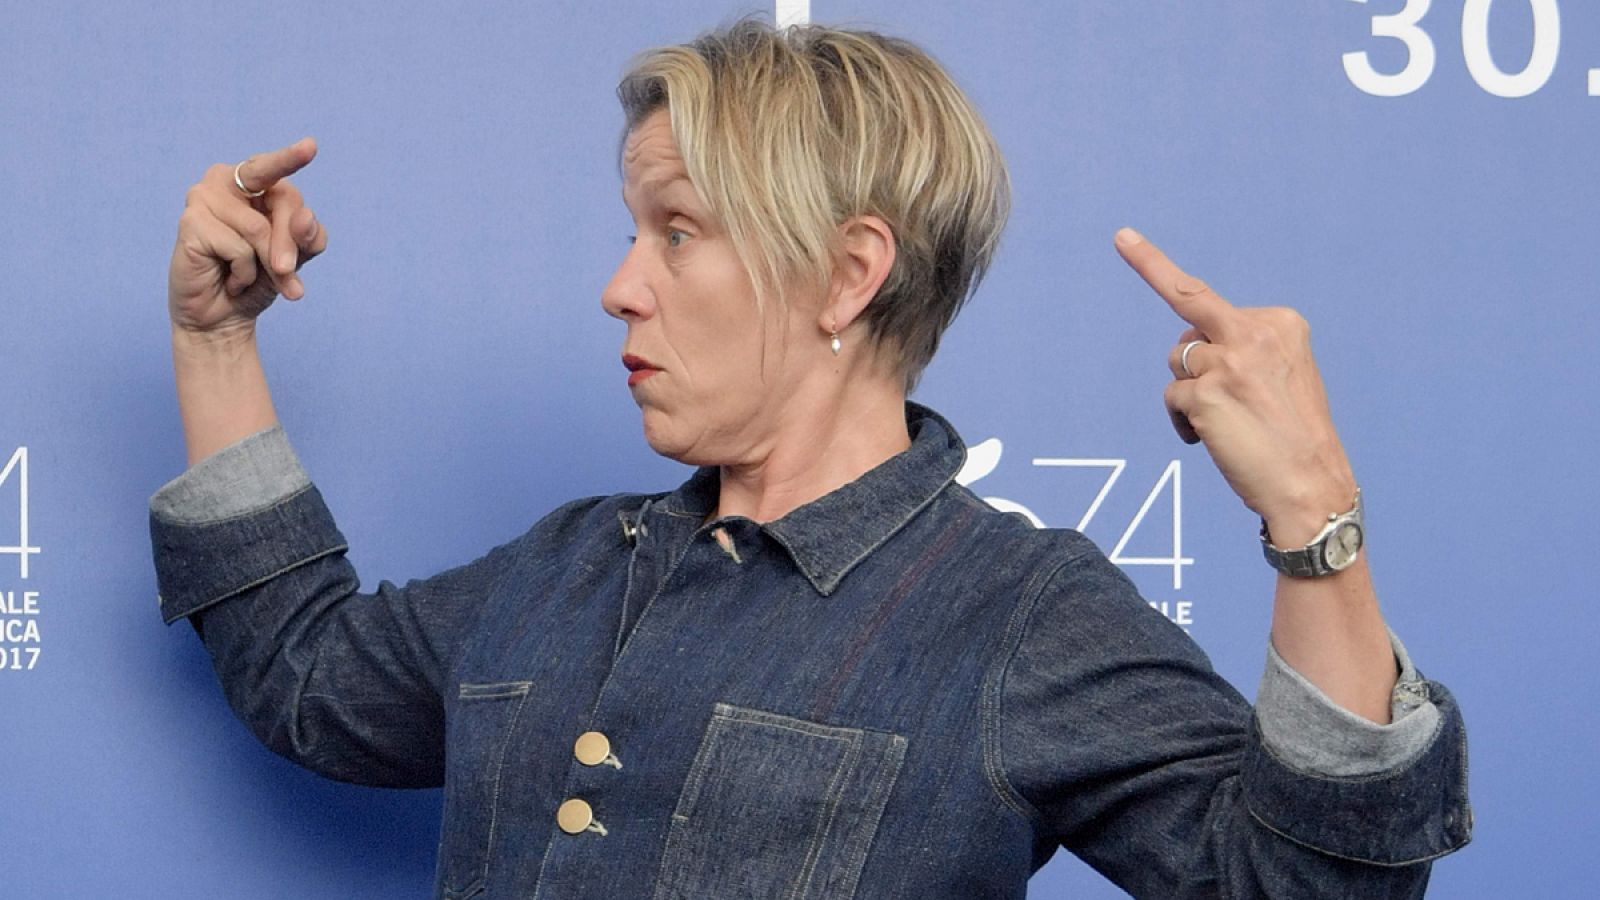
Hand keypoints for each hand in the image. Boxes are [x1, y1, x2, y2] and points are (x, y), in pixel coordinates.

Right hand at [168, 138, 327, 337]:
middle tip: (288, 278)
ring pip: (260, 229)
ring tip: (248, 279)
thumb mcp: (293, 258)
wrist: (223, 317)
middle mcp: (224, 181)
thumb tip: (305, 218)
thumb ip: (306, 238)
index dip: (291, 159)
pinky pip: (239, 248)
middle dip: (291, 245)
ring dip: (266, 266)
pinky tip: (228, 278)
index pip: (276, 170)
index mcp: (251, 182)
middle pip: (283, 200)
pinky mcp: (190, 222)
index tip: (311, 146)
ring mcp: (203, 198)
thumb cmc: (256, 280)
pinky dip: (243, 272)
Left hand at [1114, 228, 1355, 543]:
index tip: (1122, 237)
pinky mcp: (1205, 395)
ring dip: (1189, 390)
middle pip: (1187, 313)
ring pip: (1178, 359)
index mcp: (1280, 324)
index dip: (1155, 266)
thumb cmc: (1293, 436)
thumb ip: (1241, 348)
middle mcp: (1254, 334)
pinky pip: (1173, 399)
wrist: (1312, 487)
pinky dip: (1184, 422)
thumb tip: (1190, 346)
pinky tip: (1211, 440)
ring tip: (1225, 420)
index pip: (1206, 296)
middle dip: (1160, 292)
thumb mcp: (1281, 375)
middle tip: (1122, 238)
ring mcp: (1228, 362)